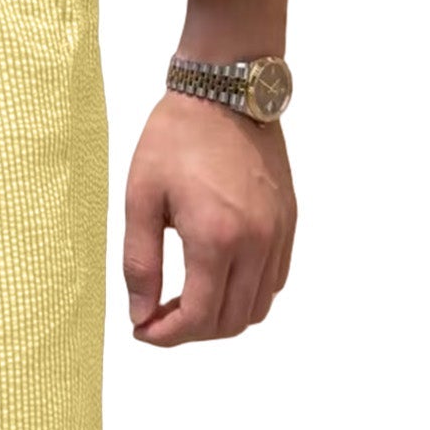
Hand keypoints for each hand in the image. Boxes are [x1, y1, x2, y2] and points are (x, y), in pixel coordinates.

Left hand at [123, 90, 296, 345]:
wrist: (224, 93)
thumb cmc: (175, 139)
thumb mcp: (141, 200)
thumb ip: (140, 264)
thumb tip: (141, 314)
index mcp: (216, 238)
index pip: (198, 317)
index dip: (166, 336)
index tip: (141, 330)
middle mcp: (257, 243)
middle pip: (231, 322)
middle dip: (190, 331)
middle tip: (156, 317)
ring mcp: (279, 234)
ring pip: (258, 308)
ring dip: (221, 317)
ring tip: (184, 301)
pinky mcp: (289, 222)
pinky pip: (275, 281)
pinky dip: (246, 295)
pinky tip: (215, 279)